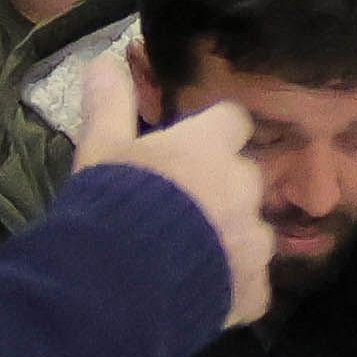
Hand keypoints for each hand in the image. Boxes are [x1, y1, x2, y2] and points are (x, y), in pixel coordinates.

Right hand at [74, 42, 271, 326]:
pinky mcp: (254, 289)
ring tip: (188, 261)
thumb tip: (104, 60)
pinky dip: (232, 288)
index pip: (232, 121)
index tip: (191, 149)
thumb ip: (110, 104)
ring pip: (252, 234)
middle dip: (221, 192)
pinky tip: (199, 296)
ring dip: (229, 242)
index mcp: (211, 146)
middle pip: (245, 179)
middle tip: (181, 212)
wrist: (121, 282)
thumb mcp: (101, 148)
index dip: (213, 135)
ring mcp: (255, 241)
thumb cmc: (112, 203)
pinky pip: (251, 285)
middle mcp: (244, 187)